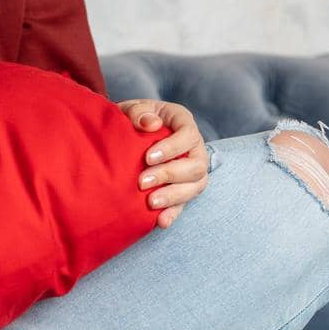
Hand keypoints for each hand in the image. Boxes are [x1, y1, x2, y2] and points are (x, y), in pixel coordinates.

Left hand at [116, 98, 208, 227]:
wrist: (132, 134)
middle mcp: (194, 148)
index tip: (148, 157)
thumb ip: (139, 111)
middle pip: (196, 165)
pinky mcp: (184, 189)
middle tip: (142, 182)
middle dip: (169, 175)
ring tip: (150, 202)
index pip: (188, 135)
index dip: (171, 148)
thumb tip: (151, 124)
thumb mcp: (133, 108)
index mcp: (184, 123)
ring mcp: (192, 170)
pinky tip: (160, 222)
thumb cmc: (135, 118)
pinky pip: (185, 203)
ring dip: (173, 196)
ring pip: (196, 186)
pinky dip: (174, 213)